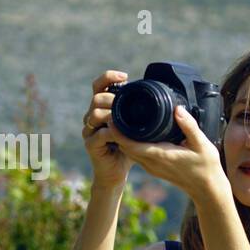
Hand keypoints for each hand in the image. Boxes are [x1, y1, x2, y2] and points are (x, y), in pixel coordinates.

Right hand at [82, 69, 132, 186]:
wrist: (117, 172)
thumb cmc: (128, 147)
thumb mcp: (136, 126)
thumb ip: (139, 111)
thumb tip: (160, 94)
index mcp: (102, 108)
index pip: (99, 85)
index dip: (108, 77)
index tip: (125, 76)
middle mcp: (92, 117)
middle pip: (96, 98)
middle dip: (112, 99)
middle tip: (128, 105)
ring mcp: (89, 131)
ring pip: (94, 114)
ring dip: (111, 115)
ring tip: (125, 120)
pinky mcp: (91, 145)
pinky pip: (100, 134)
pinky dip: (112, 134)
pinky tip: (122, 136)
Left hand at [111, 104, 230, 203]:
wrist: (206, 189)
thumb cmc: (206, 166)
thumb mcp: (202, 144)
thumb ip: (189, 126)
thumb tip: (177, 109)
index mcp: (160, 155)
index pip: (130, 145)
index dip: (118, 132)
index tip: (113, 116)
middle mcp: (152, 163)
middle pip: (125, 147)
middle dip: (116, 132)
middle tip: (114, 113)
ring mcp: (151, 168)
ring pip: (129, 152)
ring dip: (122, 138)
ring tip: (121, 119)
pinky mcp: (153, 169)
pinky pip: (136, 155)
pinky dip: (130, 144)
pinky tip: (133, 132)